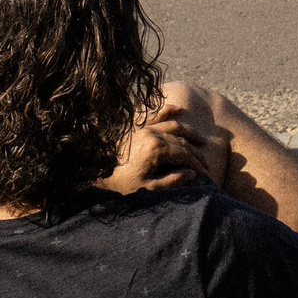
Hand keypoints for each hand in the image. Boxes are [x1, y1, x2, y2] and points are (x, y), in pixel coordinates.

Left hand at [106, 119, 228, 193]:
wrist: (91, 172)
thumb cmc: (119, 183)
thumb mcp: (147, 188)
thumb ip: (172, 180)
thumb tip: (192, 173)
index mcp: (156, 149)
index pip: (185, 154)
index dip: (197, 164)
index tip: (205, 173)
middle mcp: (151, 133)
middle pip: (182, 141)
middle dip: (196, 153)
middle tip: (206, 163)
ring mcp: (142, 127)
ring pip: (173, 125)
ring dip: (189, 132)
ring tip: (201, 141)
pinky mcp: (133, 125)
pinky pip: (153, 113)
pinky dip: (167, 110)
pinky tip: (179, 109)